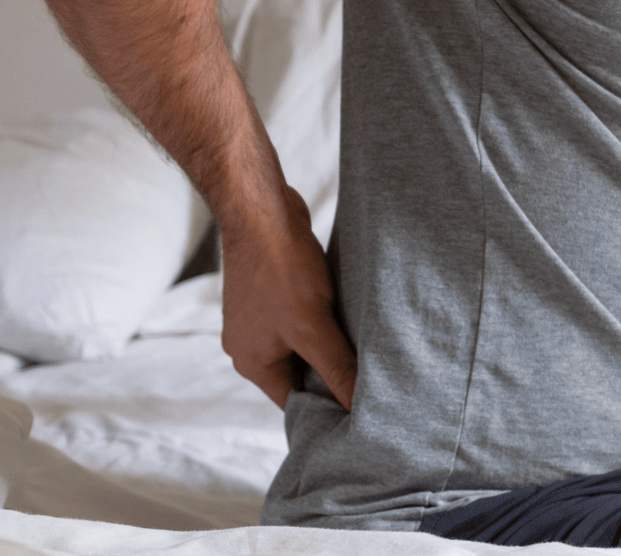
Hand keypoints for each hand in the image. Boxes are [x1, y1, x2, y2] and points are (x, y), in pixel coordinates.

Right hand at [218, 182, 357, 411]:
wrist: (262, 210)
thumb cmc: (282, 269)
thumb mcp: (314, 327)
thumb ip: (338, 369)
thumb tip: (360, 409)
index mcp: (251, 363)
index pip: (294, 403)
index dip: (328, 409)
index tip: (362, 410)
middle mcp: (250, 345)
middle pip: (299, 375)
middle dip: (332, 373)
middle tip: (370, 375)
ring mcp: (259, 319)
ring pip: (303, 346)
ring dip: (330, 345)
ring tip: (362, 342)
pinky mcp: (272, 295)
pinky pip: (302, 320)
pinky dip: (323, 321)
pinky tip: (347, 313)